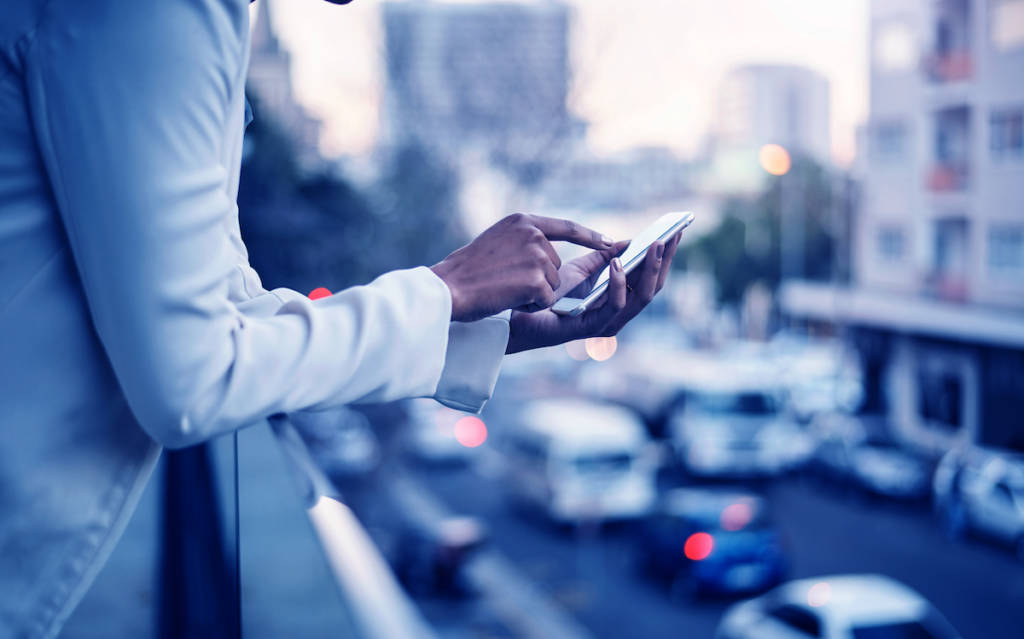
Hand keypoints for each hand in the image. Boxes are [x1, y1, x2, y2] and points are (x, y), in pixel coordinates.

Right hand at [430, 213, 612, 321]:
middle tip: (505, 281)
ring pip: (551, 284)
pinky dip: (530, 305)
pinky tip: (508, 299)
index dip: (590, 236)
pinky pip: (546, 299)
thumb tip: (546, 251)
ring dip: (532, 293)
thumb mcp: (497, 241)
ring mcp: (537, 255)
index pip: (566, 227)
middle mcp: (533, 234)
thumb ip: (523, 240)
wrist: (449, 288)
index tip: (610, 243)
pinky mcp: (537, 279)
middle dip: (537, 280)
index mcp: (523, 221)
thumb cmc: (466, 271)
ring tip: (504, 289)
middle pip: (554, 265)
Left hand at [505, 230, 682, 353]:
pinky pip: (615, 305)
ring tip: (655, 245)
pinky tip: (618, 264)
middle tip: (672, 235)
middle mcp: (619, 315)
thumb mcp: (582, 270)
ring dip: (650, 270)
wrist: (521, 316)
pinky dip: (620, 284)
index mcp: (620, 301)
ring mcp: (609, 323)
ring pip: (642, 298)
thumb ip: (605, 257)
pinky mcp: (593, 328)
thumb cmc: (551, 295)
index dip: (665, 257)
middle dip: (665, 261)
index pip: (651, 279)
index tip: (677, 232)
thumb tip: (630, 240)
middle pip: (654, 288)